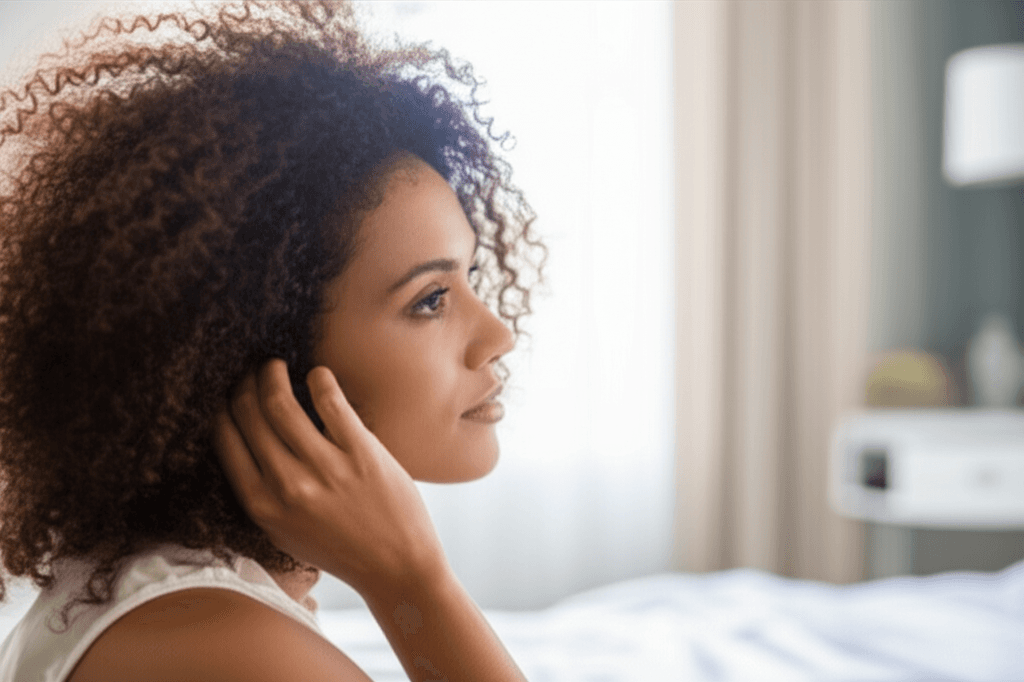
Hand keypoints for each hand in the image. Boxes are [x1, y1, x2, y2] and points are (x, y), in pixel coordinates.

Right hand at [214, 359, 448, 594]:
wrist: (395, 567)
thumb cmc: (339, 547)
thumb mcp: (284, 531)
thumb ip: (260, 493)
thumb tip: (239, 440)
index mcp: (262, 505)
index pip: (225, 440)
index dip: (223, 408)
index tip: (229, 394)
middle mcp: (287, 485)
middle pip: (249, 415)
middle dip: (244, 385)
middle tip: (250, 372)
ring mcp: (325, 468)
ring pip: (281, 403)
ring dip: (272, 375)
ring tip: (274, 365)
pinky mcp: (361, 452)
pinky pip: (330, 402)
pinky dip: (319, 379)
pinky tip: (317, 374)